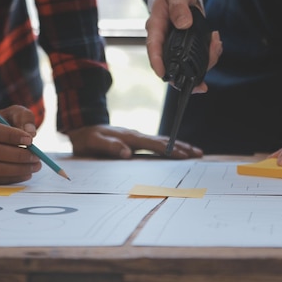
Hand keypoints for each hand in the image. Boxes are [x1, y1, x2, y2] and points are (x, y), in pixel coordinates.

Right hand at [0, 106, 40, 184]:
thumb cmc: (4, 122)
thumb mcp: (14, 113)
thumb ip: (24, 118)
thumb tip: (31, 133)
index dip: (10, 136)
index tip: (30, 139)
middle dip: (17, 155)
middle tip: (37, 156)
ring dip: (16, 169)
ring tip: (35, 166)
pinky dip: (10, 178)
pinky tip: (26, 173)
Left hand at [68, 124, 203, 158]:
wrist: (82, 126)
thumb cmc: (87, 138)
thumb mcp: (94, 143)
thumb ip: (110, 146)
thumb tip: (127, 153)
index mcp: (130, 137)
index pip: (155, 145)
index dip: (171, 150)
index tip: (185, 154)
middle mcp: (137, 135)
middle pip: (164, 141)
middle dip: (182, 147)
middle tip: (199, 153)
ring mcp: (137, 137)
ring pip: (163, 141)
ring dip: (179, 146)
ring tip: (194, 151)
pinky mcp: (135, 140)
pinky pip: (156, 143)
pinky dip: (169, 146)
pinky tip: (175, 150)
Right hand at [146, 0, 221, 92]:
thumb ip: (179, 7)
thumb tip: (183, 23)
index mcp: (156, 27)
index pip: (153, 47)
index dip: (156, 62)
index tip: (163, 75)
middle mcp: (164, 41)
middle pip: (171, 64)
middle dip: (188, 74)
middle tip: (203, 81)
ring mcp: (176, 46)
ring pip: (188, 64)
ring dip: (206, 60)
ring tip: (216, 43)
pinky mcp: (187, 47)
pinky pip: (198, 57)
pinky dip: (211, 54)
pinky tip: (216, 43)